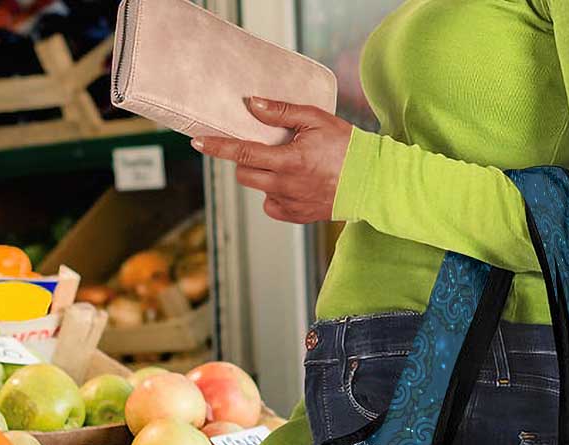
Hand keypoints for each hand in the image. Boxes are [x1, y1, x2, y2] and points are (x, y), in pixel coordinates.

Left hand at [190, 96, 352, 223]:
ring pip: (258, 189)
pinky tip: (292, 183)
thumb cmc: (346, 147)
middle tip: (262, 147)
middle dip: (245, 159)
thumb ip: (281, 112)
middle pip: (244, 174)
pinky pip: (271, 205)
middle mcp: (286, 186)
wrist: (371, 181)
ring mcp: (290, 204)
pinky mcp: (296, 216)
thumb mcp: (315, 119)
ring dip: (262, 175)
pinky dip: (274, 194)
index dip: (217, 147)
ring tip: (286, 165)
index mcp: (289, 161)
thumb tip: (252, 104)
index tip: (198, 142)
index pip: (243, 153)